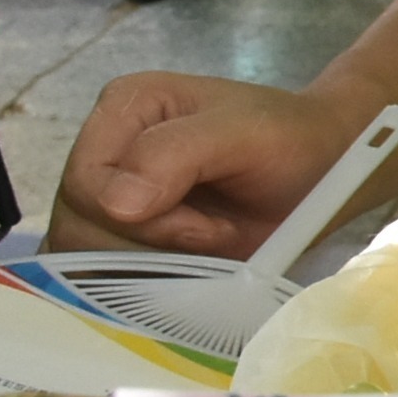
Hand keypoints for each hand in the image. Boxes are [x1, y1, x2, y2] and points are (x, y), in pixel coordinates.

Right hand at [51, 74, 369, 256]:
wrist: (320, 171)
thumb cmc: (289, 140)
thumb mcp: (244, 132)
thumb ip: (175, 153)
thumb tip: (116, 204)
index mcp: (123, 109)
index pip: (84, 182)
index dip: (141, 217)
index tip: (207, 224)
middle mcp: (106, 153)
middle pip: (77, 226)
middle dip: (151, 245)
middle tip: (214, 236)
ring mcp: (109, 200)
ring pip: (85, 259)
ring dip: (151, 268)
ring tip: (208, 247)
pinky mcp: (123, 240)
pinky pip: (103, 279)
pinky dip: (143, 286)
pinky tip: (190, 270)